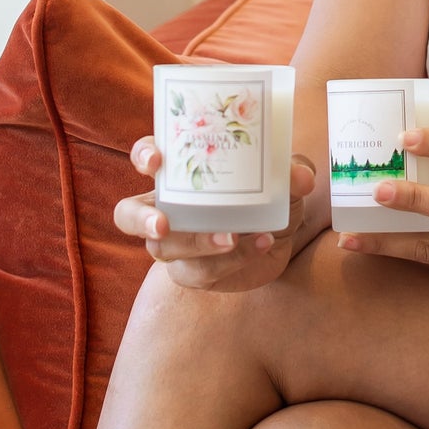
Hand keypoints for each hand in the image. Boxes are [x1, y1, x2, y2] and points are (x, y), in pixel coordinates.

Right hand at [114, 138, 317, 291]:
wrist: (281, 238)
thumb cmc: (270, 195)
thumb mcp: (285, 179)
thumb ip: (292, 172)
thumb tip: (300, 175)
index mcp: (181, 173)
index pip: (148, 158)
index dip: (144, 156)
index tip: (156, 160)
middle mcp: (167, 208)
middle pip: (128, 214)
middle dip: (139, 218)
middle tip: (162, 223)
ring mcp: (176, 244)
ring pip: (163, 249)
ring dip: (196, 243)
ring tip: (231, 237)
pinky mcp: (195, 272)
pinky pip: (202, 271)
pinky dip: (233, 259)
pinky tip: (262, 244)